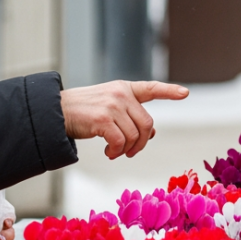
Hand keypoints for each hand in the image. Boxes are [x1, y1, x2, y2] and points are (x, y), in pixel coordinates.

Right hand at [61, 80, 189, 158]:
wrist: (55, 111)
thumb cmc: (82, 113)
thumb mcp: (109, 108)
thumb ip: (130, 116)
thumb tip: (153, 134)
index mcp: (123, 88)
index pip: (151, 88)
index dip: (169, 91)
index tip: (185, 93)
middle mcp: (121, 94)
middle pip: (147, 124)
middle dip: (141, 143)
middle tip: (129, 152)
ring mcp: (112, 105)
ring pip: (134, 136)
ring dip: (126, 150)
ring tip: (114, 151)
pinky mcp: (103, 118)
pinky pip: (120, 142)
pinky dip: (116, 152)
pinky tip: (108, 152)